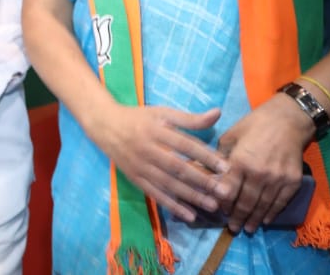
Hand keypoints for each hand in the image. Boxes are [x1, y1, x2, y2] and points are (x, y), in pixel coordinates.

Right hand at [89, 104, 227, 222]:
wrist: (104, 125)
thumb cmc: (138, 118)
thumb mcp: (162, 113)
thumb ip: (190, 118)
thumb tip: (218, 113)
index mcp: (156, 130)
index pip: (184, 144)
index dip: (205, 156)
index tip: (225, 167)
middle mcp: (147, 149)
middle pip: (178, 167)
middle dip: (203, 181)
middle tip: (225, 192)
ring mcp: (140, 166)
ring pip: (168, 184)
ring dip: (191, 196)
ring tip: (213, 205)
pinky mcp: (135, 178)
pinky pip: (155, 194)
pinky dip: (172, 205)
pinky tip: (189, 215)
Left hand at [212, 94, 312, 232]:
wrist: (287, 121)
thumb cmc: (253, 125)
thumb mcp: (230, 136)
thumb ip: (219, 156)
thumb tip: (202, 169)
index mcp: (240, 161)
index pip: (228, 190)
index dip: (223, 203)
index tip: (218, 211)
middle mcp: (258, 174)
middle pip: (246, 201)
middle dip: (237, 217)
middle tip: (232, 228)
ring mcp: (277, 179)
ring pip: (263, 205)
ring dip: (254, 219)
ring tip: (246, 228)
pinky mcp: (292, 181)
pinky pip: (280, 202)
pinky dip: (272, 212)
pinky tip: (264, 219)